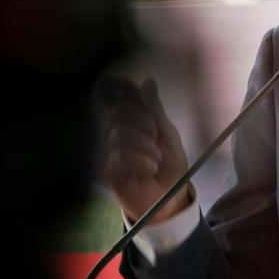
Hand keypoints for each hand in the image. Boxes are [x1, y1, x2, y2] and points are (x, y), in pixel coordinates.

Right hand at [99, 77, 190, 224]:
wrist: (171, 197)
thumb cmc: (170, 166)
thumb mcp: (168, 133)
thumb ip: (155, 109)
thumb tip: (147, 81)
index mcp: (131, 123)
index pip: (121, 99)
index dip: (129, 96)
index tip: (144, 102)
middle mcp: (116, 134)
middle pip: (121, 112)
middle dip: (146, 125)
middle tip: (156, 142)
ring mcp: (109, 152)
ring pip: (120, 134)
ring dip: (147, 148)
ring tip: (155, 162)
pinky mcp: (106, 170)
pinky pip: (119, 155)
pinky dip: (141, 161)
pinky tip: (148, 170)